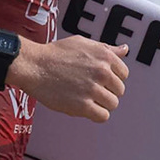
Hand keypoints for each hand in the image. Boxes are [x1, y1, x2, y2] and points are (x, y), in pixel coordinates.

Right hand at [13, 35, 129, 122]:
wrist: (34, 66)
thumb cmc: (56, 54)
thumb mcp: (83, 43)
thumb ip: (106, 49)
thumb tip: (125, 49)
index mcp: (104, 56)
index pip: (123, 74)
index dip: (112, 78)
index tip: (99, 80)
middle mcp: (102, 72)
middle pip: (119, 90)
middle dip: (107, 91)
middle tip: (89, 90)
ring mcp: (93, 89)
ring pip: (112, 104)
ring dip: (101, 104)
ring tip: (86, 99)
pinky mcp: (83, 106)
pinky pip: (103, 116)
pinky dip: (96, 115)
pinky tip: (86, 108)